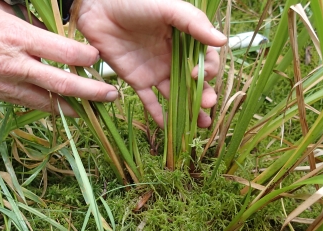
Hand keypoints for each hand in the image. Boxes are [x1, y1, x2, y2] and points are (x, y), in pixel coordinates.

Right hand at [0, 0, 117, 115]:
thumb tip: (52, 30)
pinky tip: (65, 111)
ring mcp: (6, 85)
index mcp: (16, 35)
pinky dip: (50, 109)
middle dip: (92, 93)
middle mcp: (15, 64)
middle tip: (111, 96)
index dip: (87, 59)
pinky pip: (30, 106)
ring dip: (75, 108)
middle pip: (63, 85)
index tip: (98, 59)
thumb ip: (28, 21)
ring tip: (94, 110)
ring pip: (49, 103)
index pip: (64, 52)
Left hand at [77, 0, 226, 127]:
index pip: (205, 60)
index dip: (206, 70)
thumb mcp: (169, 7)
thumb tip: (222, 40)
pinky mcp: (137, 80)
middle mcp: (173, 57)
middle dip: (203, 95)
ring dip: (188, 109)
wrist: (99, 7)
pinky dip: (158, 114)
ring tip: (200, 125)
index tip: (196, 73)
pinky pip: (150, 101)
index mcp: (184, 40)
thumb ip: (194, 23)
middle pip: (193, 82)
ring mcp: (155, 70)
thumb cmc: (136, 1)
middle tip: (208, 106)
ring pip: (176, 94)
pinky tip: (168, 126)